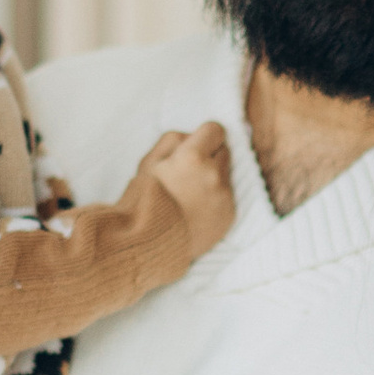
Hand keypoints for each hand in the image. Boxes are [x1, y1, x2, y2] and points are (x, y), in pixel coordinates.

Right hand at [137, 122, 233, 258]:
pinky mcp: (229, 216)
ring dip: (213, 178)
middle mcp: (214, 176)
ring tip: (189, 194)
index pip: (216, 130)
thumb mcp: (149, 160)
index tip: (195, 147)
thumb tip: (194, 136)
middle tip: (189, 172)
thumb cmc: (143, 200)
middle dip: (209, 157)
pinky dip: (215, 200)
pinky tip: (195, 210)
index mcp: (193, 157)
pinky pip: (227, 198)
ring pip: (226, 175)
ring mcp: (225, 198)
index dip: (204, 137)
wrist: (148, 244)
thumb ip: (175, 139)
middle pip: (224, 151)